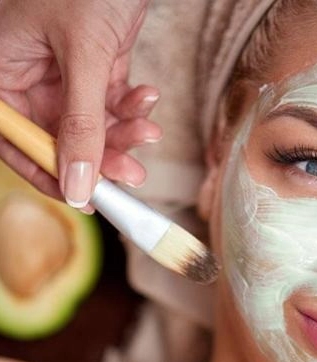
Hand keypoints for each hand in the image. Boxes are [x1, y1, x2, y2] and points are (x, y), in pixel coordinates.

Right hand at [0, 0, 160, 210]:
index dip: (47, 173)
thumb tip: (77, 184)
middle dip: (101, 154)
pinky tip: (147, 96)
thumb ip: (80, 122)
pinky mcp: (95, 64)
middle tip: (133, 173)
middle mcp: (28, 75)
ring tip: (149, 130)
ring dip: (123, 131)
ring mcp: (63, 71)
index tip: (83, 199)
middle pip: (61, 136)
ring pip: (92, 122)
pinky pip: (112, 100)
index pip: (16, 139)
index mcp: (0, 71)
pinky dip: (132, 104)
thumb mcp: (83, 55)